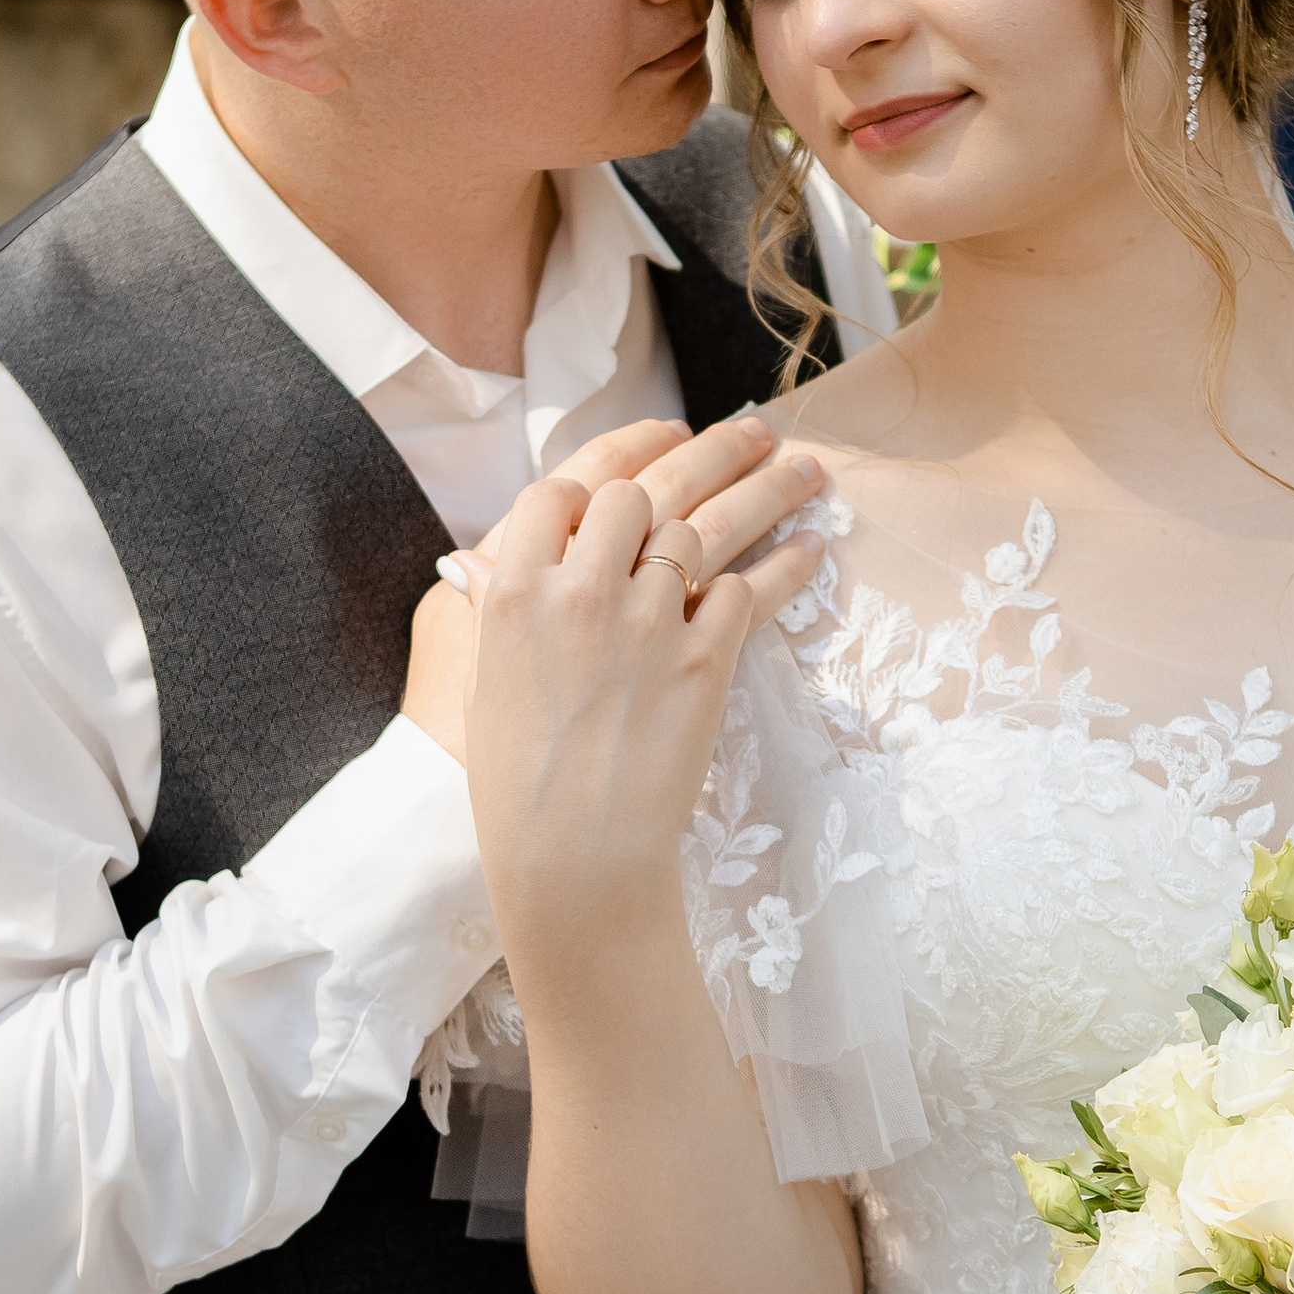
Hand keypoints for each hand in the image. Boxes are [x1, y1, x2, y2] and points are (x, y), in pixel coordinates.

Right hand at [401, 413, 800, 767]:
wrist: (573, 858)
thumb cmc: (516, 782)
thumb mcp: (483, 682)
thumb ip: (497, 611)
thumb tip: (488, 564)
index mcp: (513, 590)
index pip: (560, 490)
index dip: (602, 472)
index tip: (641, 462)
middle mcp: (578, 592)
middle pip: (639, 492)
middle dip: (695, 460)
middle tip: (743, 435)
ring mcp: (645, 623)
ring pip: (706, 526)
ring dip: (764, 489)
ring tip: (804, 466)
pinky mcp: (704, 662)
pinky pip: (748, 590)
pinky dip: (784, 568)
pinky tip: (810, 549)